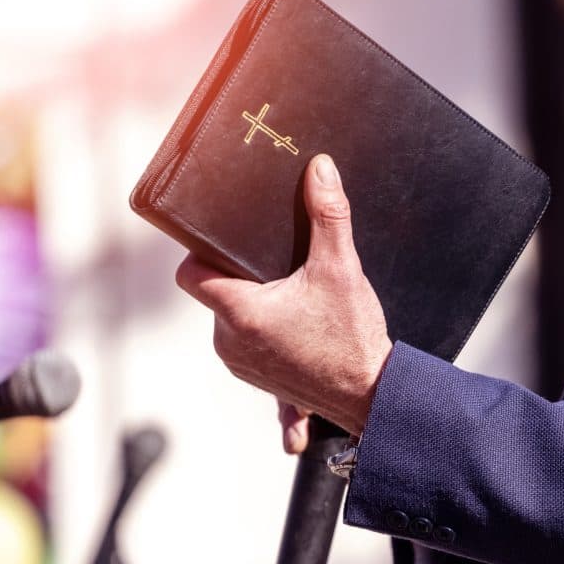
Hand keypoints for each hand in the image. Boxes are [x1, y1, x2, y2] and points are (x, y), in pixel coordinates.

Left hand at [176, 154, 392, 437]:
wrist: (372, 395)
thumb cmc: (354, 339)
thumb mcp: (342, 268)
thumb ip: (328, 214)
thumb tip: (320, 169)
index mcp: (241, 312)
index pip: (191, 272)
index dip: (202, 251)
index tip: (229, 243)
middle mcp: (230, 342)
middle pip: (217, 292)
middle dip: (243, 276)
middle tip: (281, 267)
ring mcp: (241, 364)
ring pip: (231, 318)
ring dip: (255, 304)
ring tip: (294, 297)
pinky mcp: (257, 378)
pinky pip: (248, 347)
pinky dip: (265, 335)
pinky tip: (293, 329)